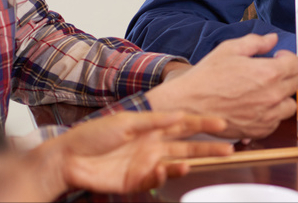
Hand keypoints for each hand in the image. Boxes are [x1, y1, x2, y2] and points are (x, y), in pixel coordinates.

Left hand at [30, 111, 232, 197]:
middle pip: (187, 147)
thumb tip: (181, 115)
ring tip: (194, 163)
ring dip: (189, 164)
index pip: (184, 125)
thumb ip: (155, 120)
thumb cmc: (93, 135)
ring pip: (176, 164)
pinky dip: (163, 176)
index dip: (203, 124)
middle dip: (208, 148)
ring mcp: (146, 164)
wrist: (68, 159)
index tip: (222, 124)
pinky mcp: (136, 181)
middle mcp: (153, 145)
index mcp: (152, 127)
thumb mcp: (126, 121)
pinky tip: (163, 170)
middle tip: (229, 150)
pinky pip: (157, 180)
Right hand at [146, 33, 297, 139]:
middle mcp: (272, 96)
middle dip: (285, 76)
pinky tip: (256, 107)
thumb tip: (273, 39)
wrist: (188, 105)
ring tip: (265, 92)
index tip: (277, 58)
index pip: (297, 65)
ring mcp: (266, 116)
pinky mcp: (258, 131)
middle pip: (295, 84)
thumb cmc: (207, 76)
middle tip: (269, 74)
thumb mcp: (229, 49)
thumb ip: (256, 42)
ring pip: (289, 106)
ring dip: (282, 97)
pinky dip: (271, 115)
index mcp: (268, 73)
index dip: (288, 58)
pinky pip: (276, 123)